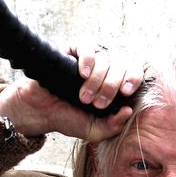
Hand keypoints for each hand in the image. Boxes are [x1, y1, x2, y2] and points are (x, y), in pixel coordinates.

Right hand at [0, 44, 144, 141]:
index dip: (134, 79)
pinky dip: (88, 59)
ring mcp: (90, 59)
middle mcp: (106, 69)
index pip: (134, 72)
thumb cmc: (69, 118)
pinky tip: (82, 73)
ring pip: (105, 58)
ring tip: (83, 96)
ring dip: (97, 79)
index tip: (126, 92)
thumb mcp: (94, 130)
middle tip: (96, 103)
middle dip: (110, 87)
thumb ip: (113, 126)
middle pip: (121, 65)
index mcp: (115, 85)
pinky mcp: (73, 51)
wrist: (41, 112)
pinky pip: (87, 46)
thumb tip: (128, 110)